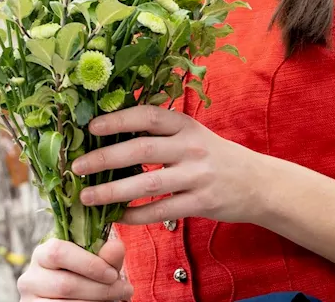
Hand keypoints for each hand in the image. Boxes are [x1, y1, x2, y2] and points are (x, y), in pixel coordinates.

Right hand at [17, 237, 133, 300]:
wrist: (69, 297)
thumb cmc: (84, 277)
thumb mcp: (95, 264)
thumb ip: (106, 256)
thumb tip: (116, 246)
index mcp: (43, 254)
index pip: (58, 252)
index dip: (88, 264)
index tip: (112, 274)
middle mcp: (31, 276)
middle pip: (65, 284)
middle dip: (100, 289)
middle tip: (125, 290)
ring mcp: (31, 299)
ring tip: (115, 299)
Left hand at [71, 104, 274, 225]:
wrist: (258, 183)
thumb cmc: (214, 156)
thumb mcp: (192, 133)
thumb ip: (160, 130)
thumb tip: (111, 127)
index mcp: (185, 125)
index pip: (148, 116)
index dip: (118, 119)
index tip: (91, 127)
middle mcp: (190, 147)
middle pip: (141, 149)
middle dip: (104, 158)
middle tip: (76, 166)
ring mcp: (197, 176)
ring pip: (147, 184)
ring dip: (112, 191)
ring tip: (86, 196)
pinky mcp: (201, 203)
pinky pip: (161, 211)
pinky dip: (136, 215)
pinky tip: (117, 216)